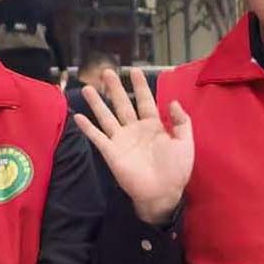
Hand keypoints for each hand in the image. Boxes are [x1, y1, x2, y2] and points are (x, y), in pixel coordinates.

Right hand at [73, 65, 196, 224]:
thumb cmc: (176, 170)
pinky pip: (97, 137)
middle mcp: (135, 129)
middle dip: (115, 88)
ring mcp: (121, 140)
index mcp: (153, 126)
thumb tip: (172, 101)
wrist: (163, 193)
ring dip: (97, 103)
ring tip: (88, 87)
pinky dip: (88, 128)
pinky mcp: (111, 152)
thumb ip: (181, 122)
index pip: (145, 100)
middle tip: (106, 71)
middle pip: (123, 104)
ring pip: (107, 117)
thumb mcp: (185, 143)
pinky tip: (78, 116)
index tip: (134, 70)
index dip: (140, 86)